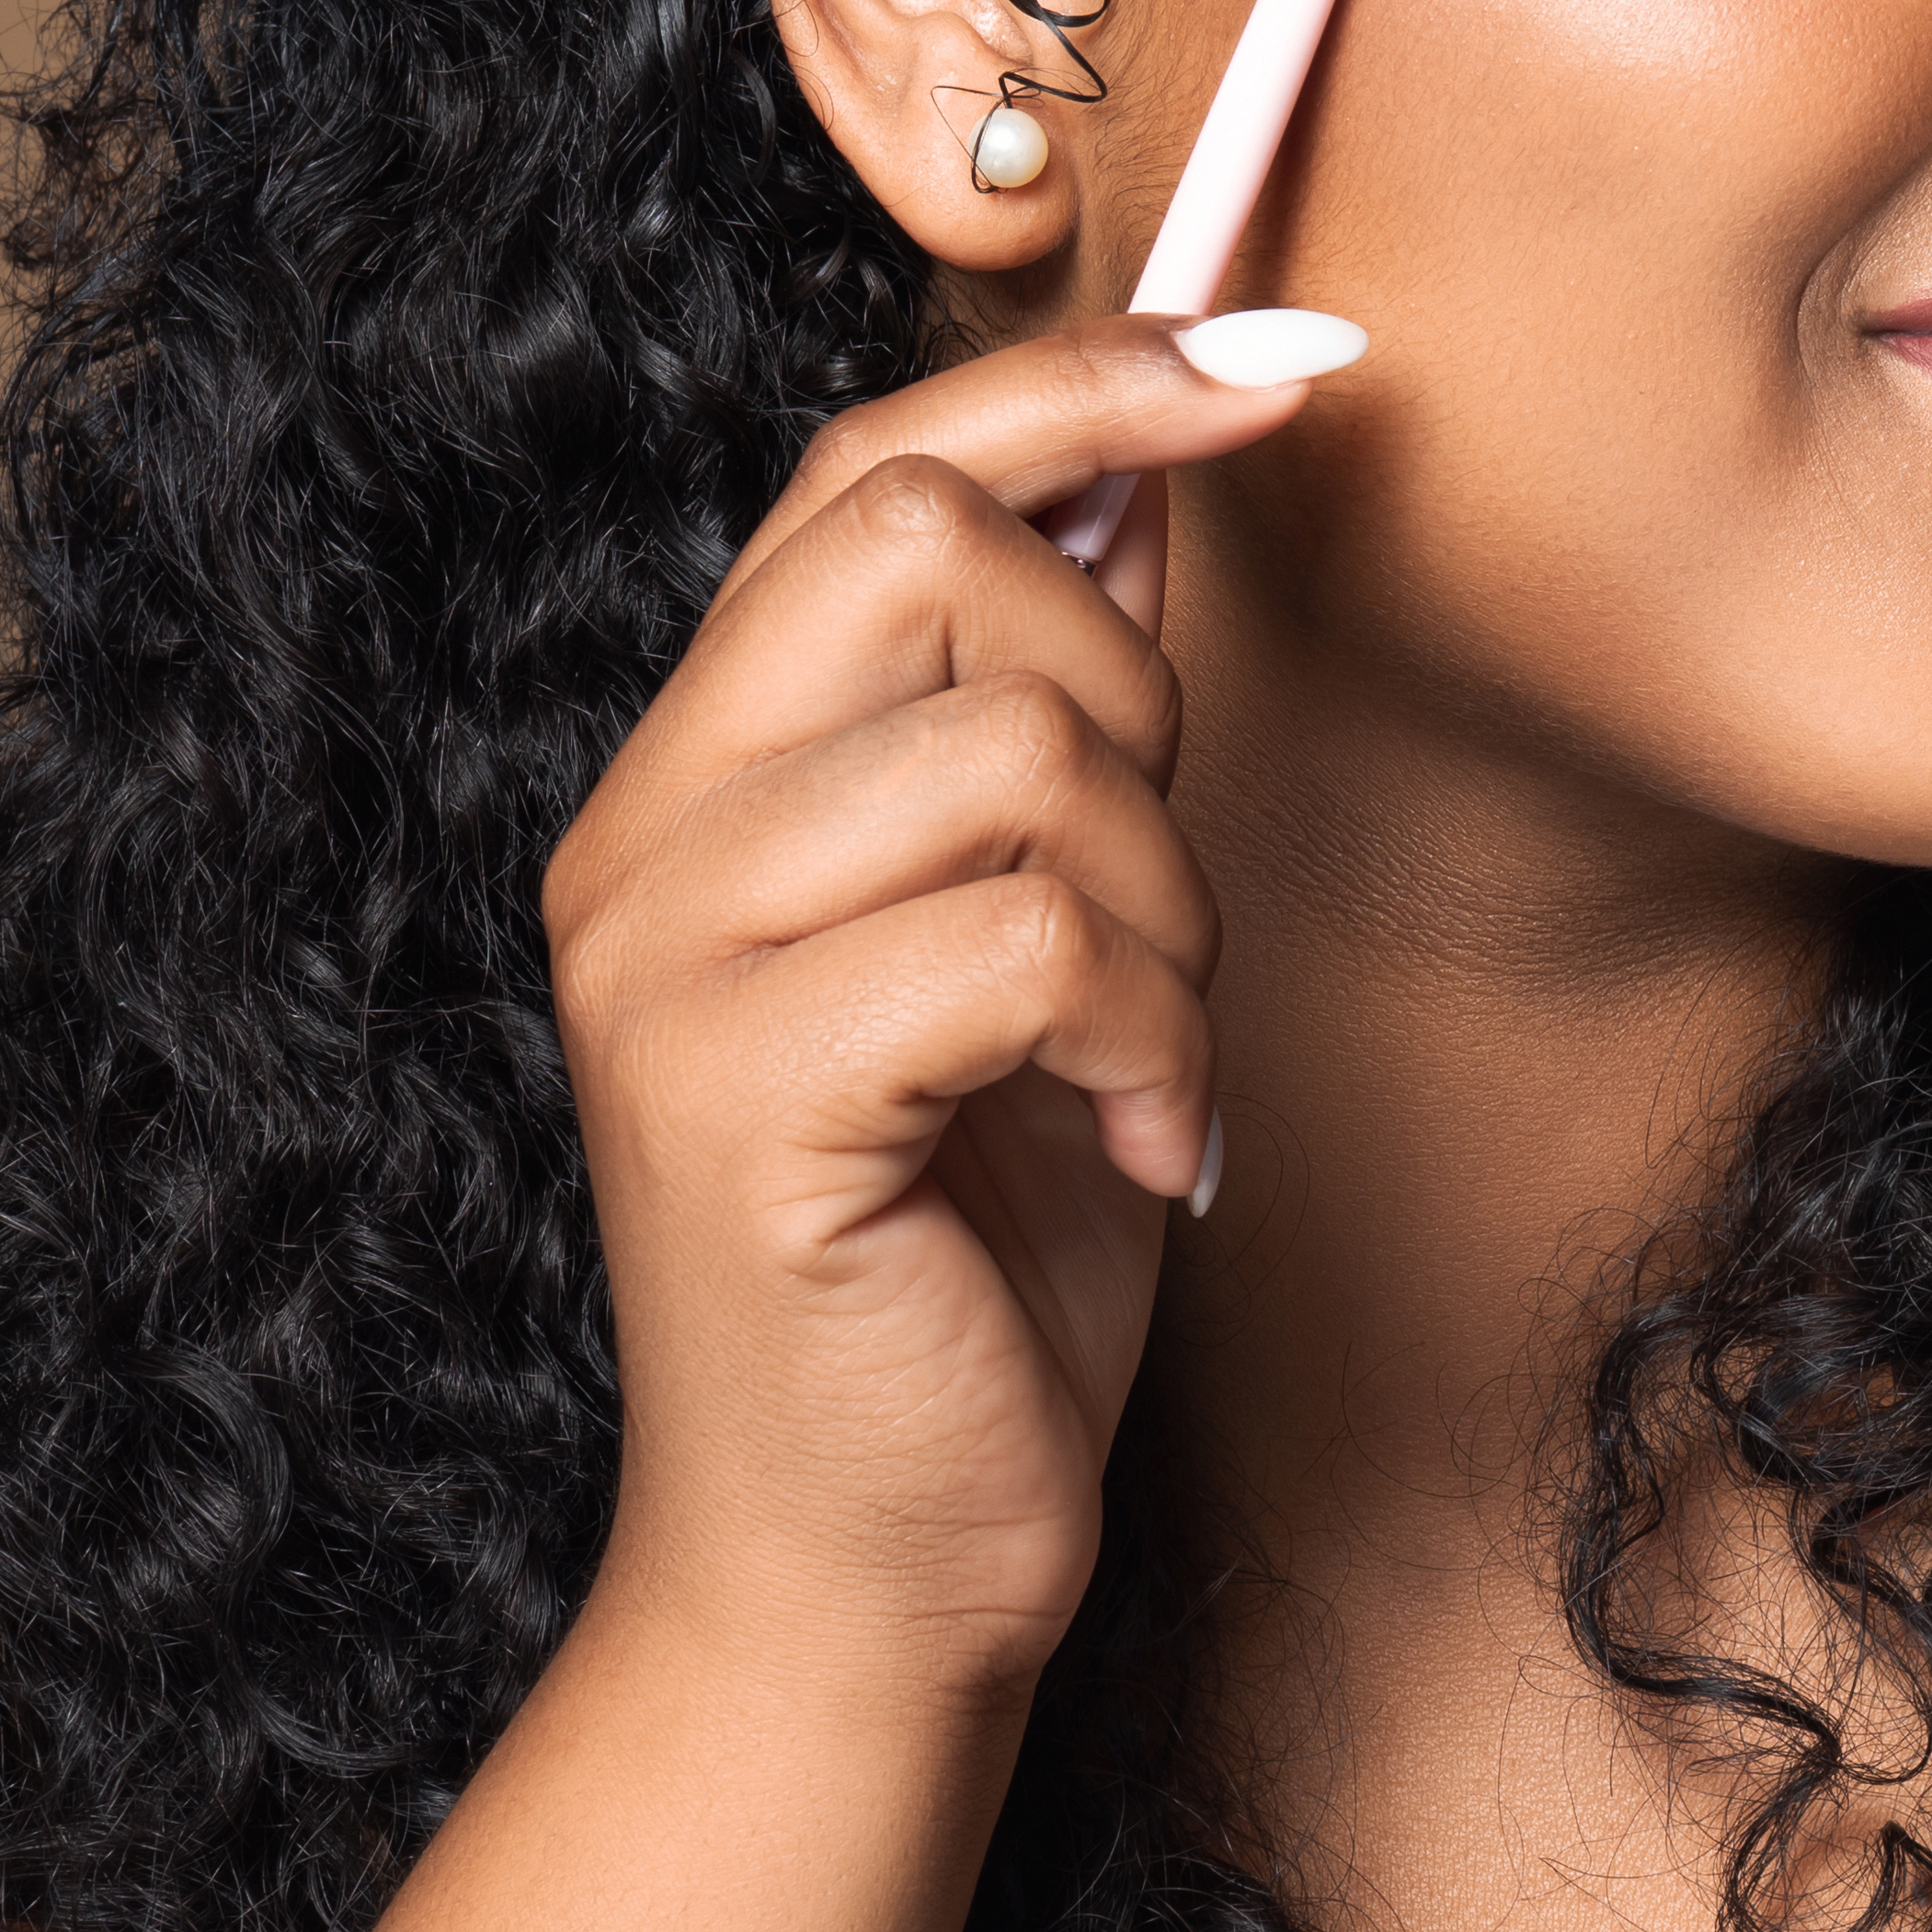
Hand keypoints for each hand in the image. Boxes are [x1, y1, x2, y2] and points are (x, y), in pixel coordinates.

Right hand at [533, 311, 1360, 1703]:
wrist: (879, 1567)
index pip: (869, 464)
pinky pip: (1033, 936)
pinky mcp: (733, 1093)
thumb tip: (1154, 462)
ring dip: (1168, 914)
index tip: (1292, 364)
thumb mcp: (1040, 935)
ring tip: (1141, 1064)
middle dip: (1135, 707)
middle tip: (1151, 920)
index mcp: (701, 778)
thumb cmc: (975, 1257)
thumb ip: (1053, 714)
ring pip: (1023, 753)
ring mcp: (660, 966)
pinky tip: (1135, 1148)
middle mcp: (639, 840)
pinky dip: (1149, 1038)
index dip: (1090, 380)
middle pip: (940, 550)